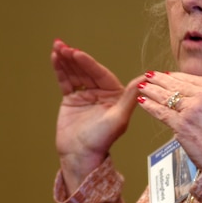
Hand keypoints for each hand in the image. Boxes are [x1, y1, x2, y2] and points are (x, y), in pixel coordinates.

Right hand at [51, 39, 138, 189]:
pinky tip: (55, 57)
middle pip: (87, 70)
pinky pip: (66, 81)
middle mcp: (101, 92)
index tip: (77, 53)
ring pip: (75, 73)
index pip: (101, 74)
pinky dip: (60, 70)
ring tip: (56, 47)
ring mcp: (86, 95)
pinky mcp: (72, 99)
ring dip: (66, 60)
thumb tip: (146, 77)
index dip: (88, 63)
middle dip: (74, 58)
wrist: (80, 156)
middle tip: (63, 46)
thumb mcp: (118, 118)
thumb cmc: (101, 141)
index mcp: (115, 95)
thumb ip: (130, 96)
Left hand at [136, 65, 201, 169]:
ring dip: (151, 90)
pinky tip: (142, 101)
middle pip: (177, 85)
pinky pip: (161, 112)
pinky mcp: (181, 124)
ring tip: (143, 86)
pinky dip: (150, 106)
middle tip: (149, 75)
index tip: (166, 75)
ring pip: (167, 96)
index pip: (191, 79)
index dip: (176, 76)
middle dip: (159, 79)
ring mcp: (192, 110)